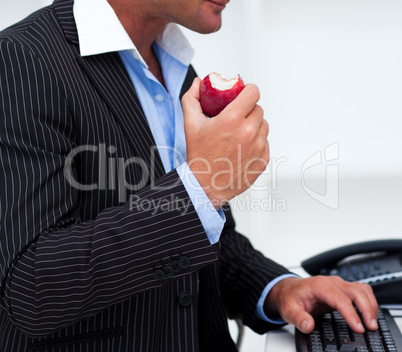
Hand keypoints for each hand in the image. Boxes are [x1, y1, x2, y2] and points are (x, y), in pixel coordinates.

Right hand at [182, 77, 268, 207]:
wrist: (206, 184)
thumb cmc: (199, 154)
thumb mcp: (191, 124)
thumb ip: (192, 98)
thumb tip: (199, 83)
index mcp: (232, 119)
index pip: (253, 93)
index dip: (248, 91)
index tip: (244, 94)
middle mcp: (249, 132)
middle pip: (258, 109)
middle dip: (249, 110)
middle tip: (238, 117)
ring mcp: (259, 146)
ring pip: (264, 125)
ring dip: (255, 126)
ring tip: (240, 134)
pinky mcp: (264, 158)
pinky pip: (265, 142)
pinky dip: (257, 142)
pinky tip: (243, 148)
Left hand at [265, 276, 378, 333]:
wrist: (288, 289)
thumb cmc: (290, 297)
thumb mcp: (288, 310)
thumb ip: (298, 318)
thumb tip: (308, 326)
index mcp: (319, 285)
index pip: (340, 299)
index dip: (351, 314)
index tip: (358, 328)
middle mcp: (331, 282)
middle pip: (355, 291)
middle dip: (366, 308)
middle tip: (371, 327)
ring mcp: (338, 284)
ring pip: (361, 289)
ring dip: (370, 304)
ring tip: (372, 323)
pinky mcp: (342, 289)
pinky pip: (360, 291)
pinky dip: (368, 301)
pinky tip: (369, 314)